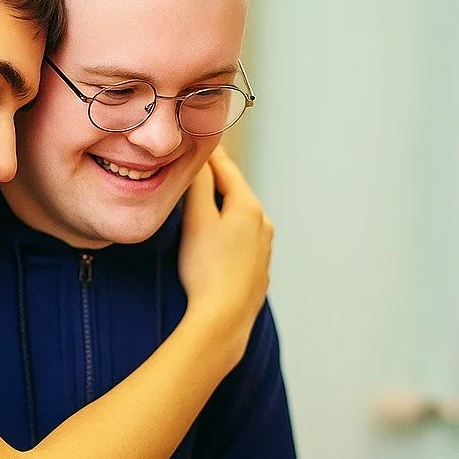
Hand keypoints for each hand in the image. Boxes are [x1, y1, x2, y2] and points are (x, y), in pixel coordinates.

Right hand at [178, 147, 273, 363]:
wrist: (224, 319)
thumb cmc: (207, 269)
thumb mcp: (197, 220)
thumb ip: (198, 185)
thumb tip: (199, 157)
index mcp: (249, 206)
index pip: (227, 169)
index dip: (209, 154)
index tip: (196, 139)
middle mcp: (263, 223)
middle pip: (235, 192)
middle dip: (215, 180)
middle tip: (195, 167)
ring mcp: (264, 248)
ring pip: (240, 217)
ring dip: (222, 206)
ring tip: (202, 201)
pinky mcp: (258, 270)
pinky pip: (242, 240)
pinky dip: (228, 231)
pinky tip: (215, 239)